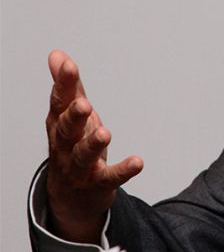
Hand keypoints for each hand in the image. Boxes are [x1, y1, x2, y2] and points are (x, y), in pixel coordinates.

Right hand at [45, 50, 142, 243]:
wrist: (71, 196)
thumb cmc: (72, 146)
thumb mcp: (69, 116)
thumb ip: (67, 87)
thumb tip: (57, 55)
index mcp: (59, 125)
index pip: (59, 102)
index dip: (63, 84)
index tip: (68, 65)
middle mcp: (66, 146)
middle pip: (66, 131)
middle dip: (73, 117)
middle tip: (84, 105)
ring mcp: (80, 167)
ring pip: (83, 155)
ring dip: (93, 144)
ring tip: (105, 133)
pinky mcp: (97, 184)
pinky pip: (110, 177)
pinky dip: (123, 170)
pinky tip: (138, 162)